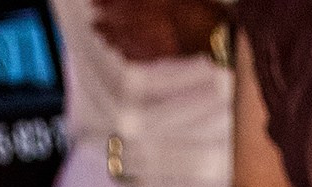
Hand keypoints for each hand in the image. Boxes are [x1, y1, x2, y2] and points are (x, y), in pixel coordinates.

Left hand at [91, 0, 225, 60]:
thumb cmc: (199, 9)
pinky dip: (129, 54)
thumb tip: (135, 1)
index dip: (107, 5)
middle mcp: (150, 27)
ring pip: (128, 42)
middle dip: (105, 23)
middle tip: (94, 22)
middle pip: (121, 25)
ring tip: (101, 36)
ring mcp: (156, 43)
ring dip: (112, 39)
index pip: (122, 5)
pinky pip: (141, 56)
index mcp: (153, 8)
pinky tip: (122, 53)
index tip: (94, 3)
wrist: (217, 33)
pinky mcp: (165, 54)